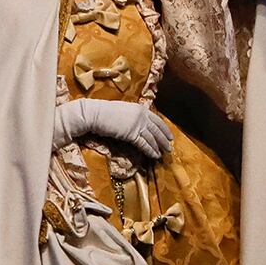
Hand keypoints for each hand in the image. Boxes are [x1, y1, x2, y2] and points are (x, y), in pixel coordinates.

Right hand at [49, 98, 171, 159]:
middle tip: (170, 148)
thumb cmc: (105, 112)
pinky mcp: (131, 134)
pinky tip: (155, 156)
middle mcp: (141, 116)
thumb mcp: (123, 110)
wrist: (95, 114)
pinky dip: (150, 151)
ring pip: (152, 138)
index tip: (170, 136)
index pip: (157, 120)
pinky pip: (144, 144)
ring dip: (159, 147)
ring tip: (163, 154)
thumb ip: (133, 116)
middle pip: (157, 130)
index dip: (164, 129)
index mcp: (140, 109)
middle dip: (164, 140)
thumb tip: (139, 123)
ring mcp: (137, 125)